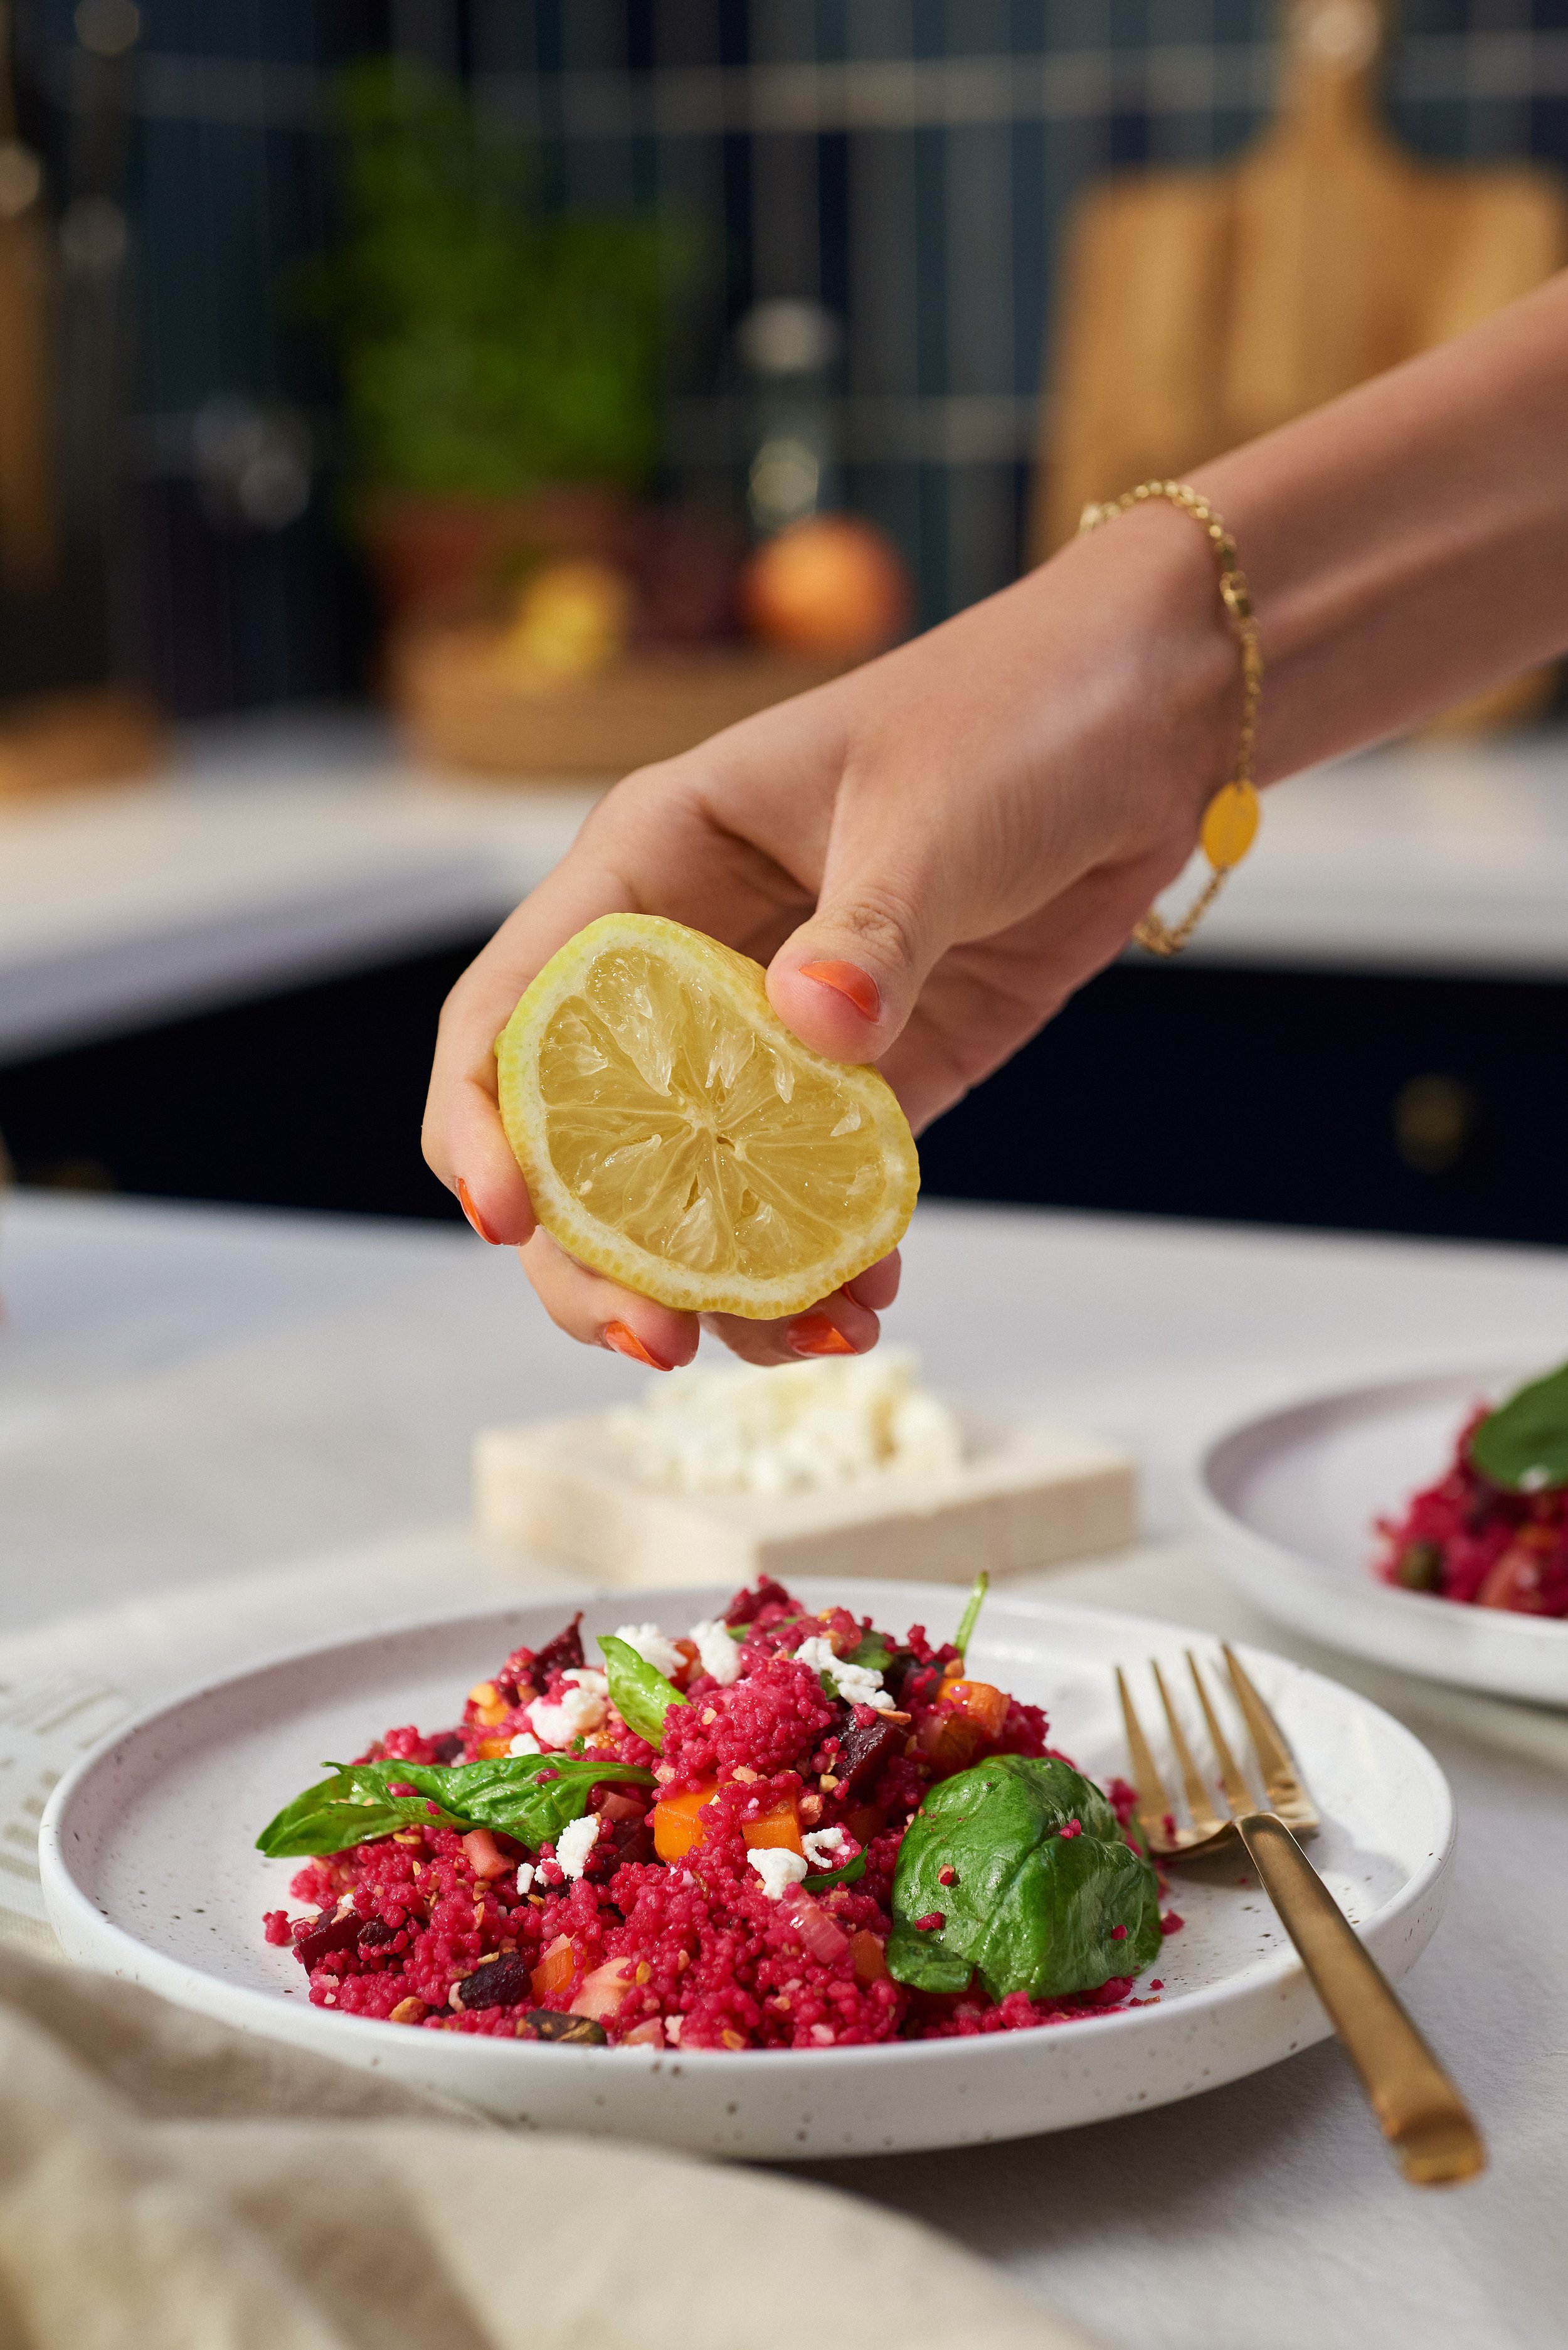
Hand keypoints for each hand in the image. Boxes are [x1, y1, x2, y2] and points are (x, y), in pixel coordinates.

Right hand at [423, 503, 1235, 1366]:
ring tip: (796, 1347)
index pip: (517, 1008)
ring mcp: (779, 1032)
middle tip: (659, 1344)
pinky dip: (829, 1262)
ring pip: (700, 1190)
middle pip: (588, 1139)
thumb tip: (813, 1028)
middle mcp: (692, 959)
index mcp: (651, 862)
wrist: (1152, 715)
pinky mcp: (874, 1079)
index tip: (505, 1218)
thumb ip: (869, 925)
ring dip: (724, 1286)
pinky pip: (820, 1195)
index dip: (484, 1120)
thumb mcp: (929, 807)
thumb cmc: (1017, 711)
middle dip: (602, 1255)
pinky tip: (865, 1307)